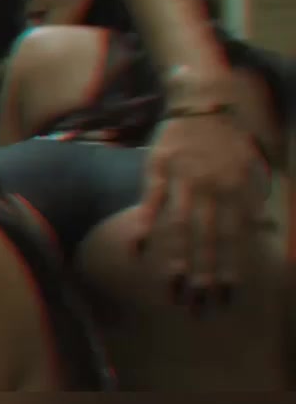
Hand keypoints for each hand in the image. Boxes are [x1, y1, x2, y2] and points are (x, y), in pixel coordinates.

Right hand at [141, 111, 267, 311]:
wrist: (202, 98)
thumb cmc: (227, 134)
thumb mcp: (252, 163)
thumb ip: (256, 195)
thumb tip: (263, 228)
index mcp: (238, 188)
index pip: (236, 237)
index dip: (232, 267)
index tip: (228, 296)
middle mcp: (213, 188)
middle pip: (210, 238)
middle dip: (206, 274)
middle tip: (201, 304)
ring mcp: (184, 180)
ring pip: (183, 226)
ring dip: (179, 257)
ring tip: (176, 286)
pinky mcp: (159, 170)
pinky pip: (152, 202)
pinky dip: (146, 225)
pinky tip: (139, 249)